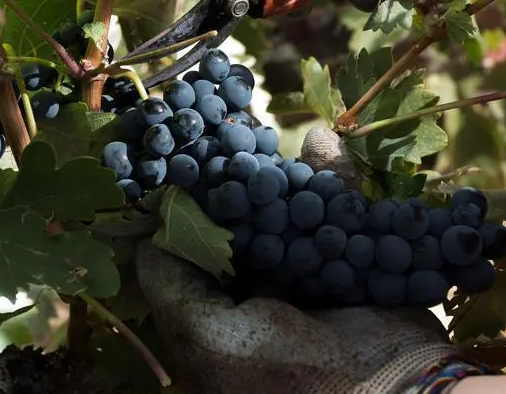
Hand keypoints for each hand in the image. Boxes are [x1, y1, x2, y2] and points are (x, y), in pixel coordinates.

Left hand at [136, 128, 456, 393]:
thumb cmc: (281, 375)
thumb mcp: (207, 338)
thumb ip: (173, 284)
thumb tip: (149, 235)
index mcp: (223, 315)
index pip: (200, 251)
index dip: (191, 207)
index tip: (184, 159)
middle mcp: (264, 295)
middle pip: (246, 224)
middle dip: (239, 181)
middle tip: (230, 135)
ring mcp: (312, 280)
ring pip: (291, 212)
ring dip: (286, 175)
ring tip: (269, 136)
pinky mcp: (357, 266)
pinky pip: (343, 213)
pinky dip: (337, 179)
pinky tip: (324, 144)